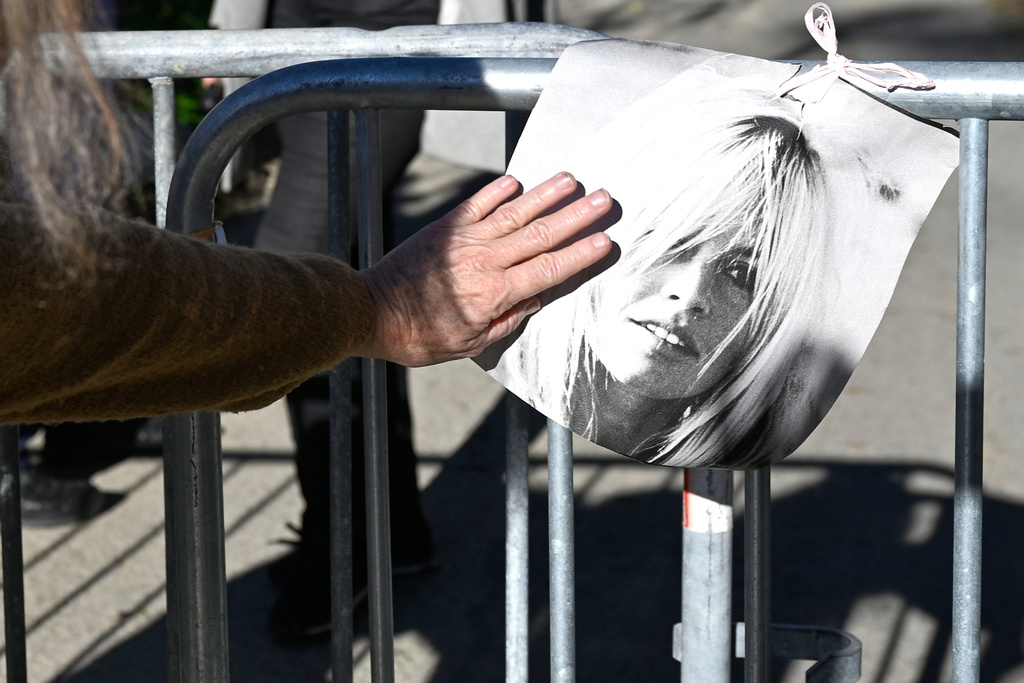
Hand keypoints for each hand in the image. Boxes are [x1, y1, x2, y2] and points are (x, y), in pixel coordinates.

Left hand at [357, 172, 612, 365]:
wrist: (372, 311)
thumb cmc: (419, 336)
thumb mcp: (469, 344)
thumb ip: (507, 320)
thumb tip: (536, 298)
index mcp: (495, 294)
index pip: (549, 269)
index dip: (580, 254)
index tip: (605, 241)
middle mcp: (485, 261)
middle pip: (541, 234)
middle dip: (577, 216)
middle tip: (605, 200)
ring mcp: (466, 240)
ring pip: (515, 213)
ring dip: (546, 195)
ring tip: (572, 180)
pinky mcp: (446, 227)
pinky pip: (478, 204)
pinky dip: (498, 190)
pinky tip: (517, 180)